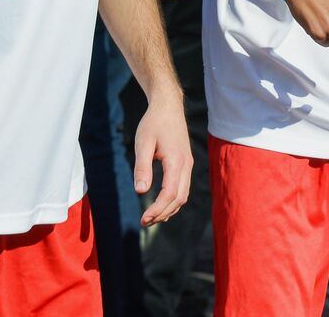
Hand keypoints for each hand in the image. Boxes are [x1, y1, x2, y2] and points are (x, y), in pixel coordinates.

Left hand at [134, 91, 192, 226]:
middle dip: (162, 213)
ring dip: (169, 209)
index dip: (157, 209)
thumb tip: (140, 191)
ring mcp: (188, 164)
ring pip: (183, 195)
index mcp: (176, 161)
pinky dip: (174, 200)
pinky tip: (162, 205)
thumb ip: (142, 167)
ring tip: (151, 217)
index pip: (169, 193)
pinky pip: (183, 187)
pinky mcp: (186, 162)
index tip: (143, 218)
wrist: (168, 106)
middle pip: (178, 198)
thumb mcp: (143, 143)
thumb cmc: (153, 123)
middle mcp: (186, 165)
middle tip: (144, 222)